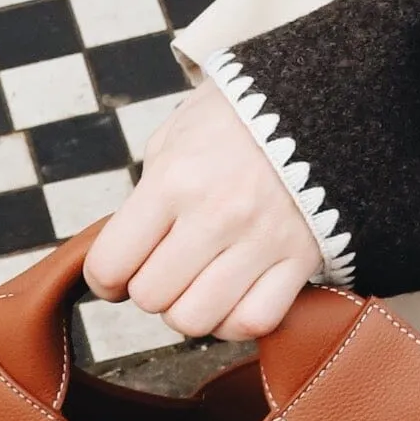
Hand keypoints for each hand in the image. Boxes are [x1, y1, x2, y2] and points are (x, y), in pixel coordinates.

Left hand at [84, 84, 327, 340]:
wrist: (317, 99)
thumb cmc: (235, 120)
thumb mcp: (173, 138)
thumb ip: (144, 198)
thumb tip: (120, 260)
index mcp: (175, 179)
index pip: (111, 264)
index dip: (102, 279)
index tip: (113, 276)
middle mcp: (217, 213)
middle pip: (152, 298)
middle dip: (148, 290)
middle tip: (162, 269)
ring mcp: (262, 240)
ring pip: (198, 319)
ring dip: (188, 310)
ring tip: (196, 285)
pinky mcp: (300, 259)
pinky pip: (254, 322)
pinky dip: (235, 320)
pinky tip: (232, 298)